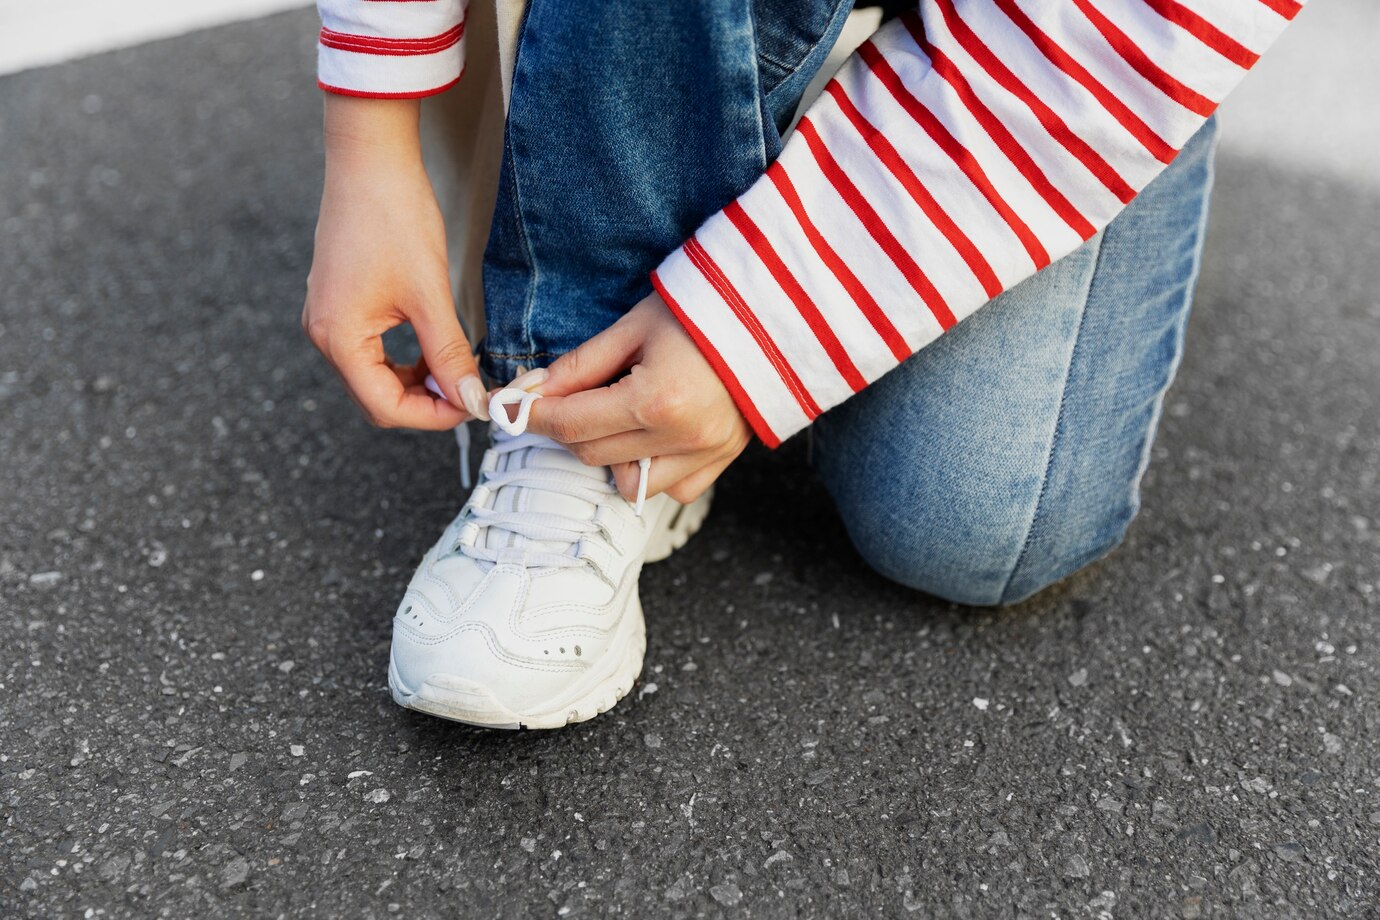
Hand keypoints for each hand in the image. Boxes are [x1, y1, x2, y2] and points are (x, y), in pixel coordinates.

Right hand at [302, 96, 486, 429]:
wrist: (371, 160)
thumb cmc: (395, 218)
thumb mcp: (429, 294)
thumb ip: (449, 354)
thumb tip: (471, 399)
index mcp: (338, 338)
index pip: (386, 407)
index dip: (433, 416)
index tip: (474, 406)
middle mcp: (324, 334)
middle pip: (377, 399)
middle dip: (425, 403)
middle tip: (470, 391)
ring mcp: (328, 320)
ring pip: (375, 378)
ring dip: (417, 383)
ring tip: (457, 369)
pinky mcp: (340, 305)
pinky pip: (372, 352)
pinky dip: (404, 361)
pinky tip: (434, 349)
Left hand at [524, 292, 751, 502]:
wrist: (775, 317)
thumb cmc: (704, 312)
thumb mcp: (634, 327)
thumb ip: (580, 366)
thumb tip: (531, 392)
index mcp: (656, 401)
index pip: (571, 424)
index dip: (533, 416)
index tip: (512, 407)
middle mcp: (681, 439)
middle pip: (592, 454)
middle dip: (568, 429)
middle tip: (564, 399)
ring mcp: (706, 456)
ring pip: (629, 482)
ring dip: (610, 455)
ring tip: (618, 415)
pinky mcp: (722, 462)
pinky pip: (669, 488)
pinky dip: (651, 470)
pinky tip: (653, 435)